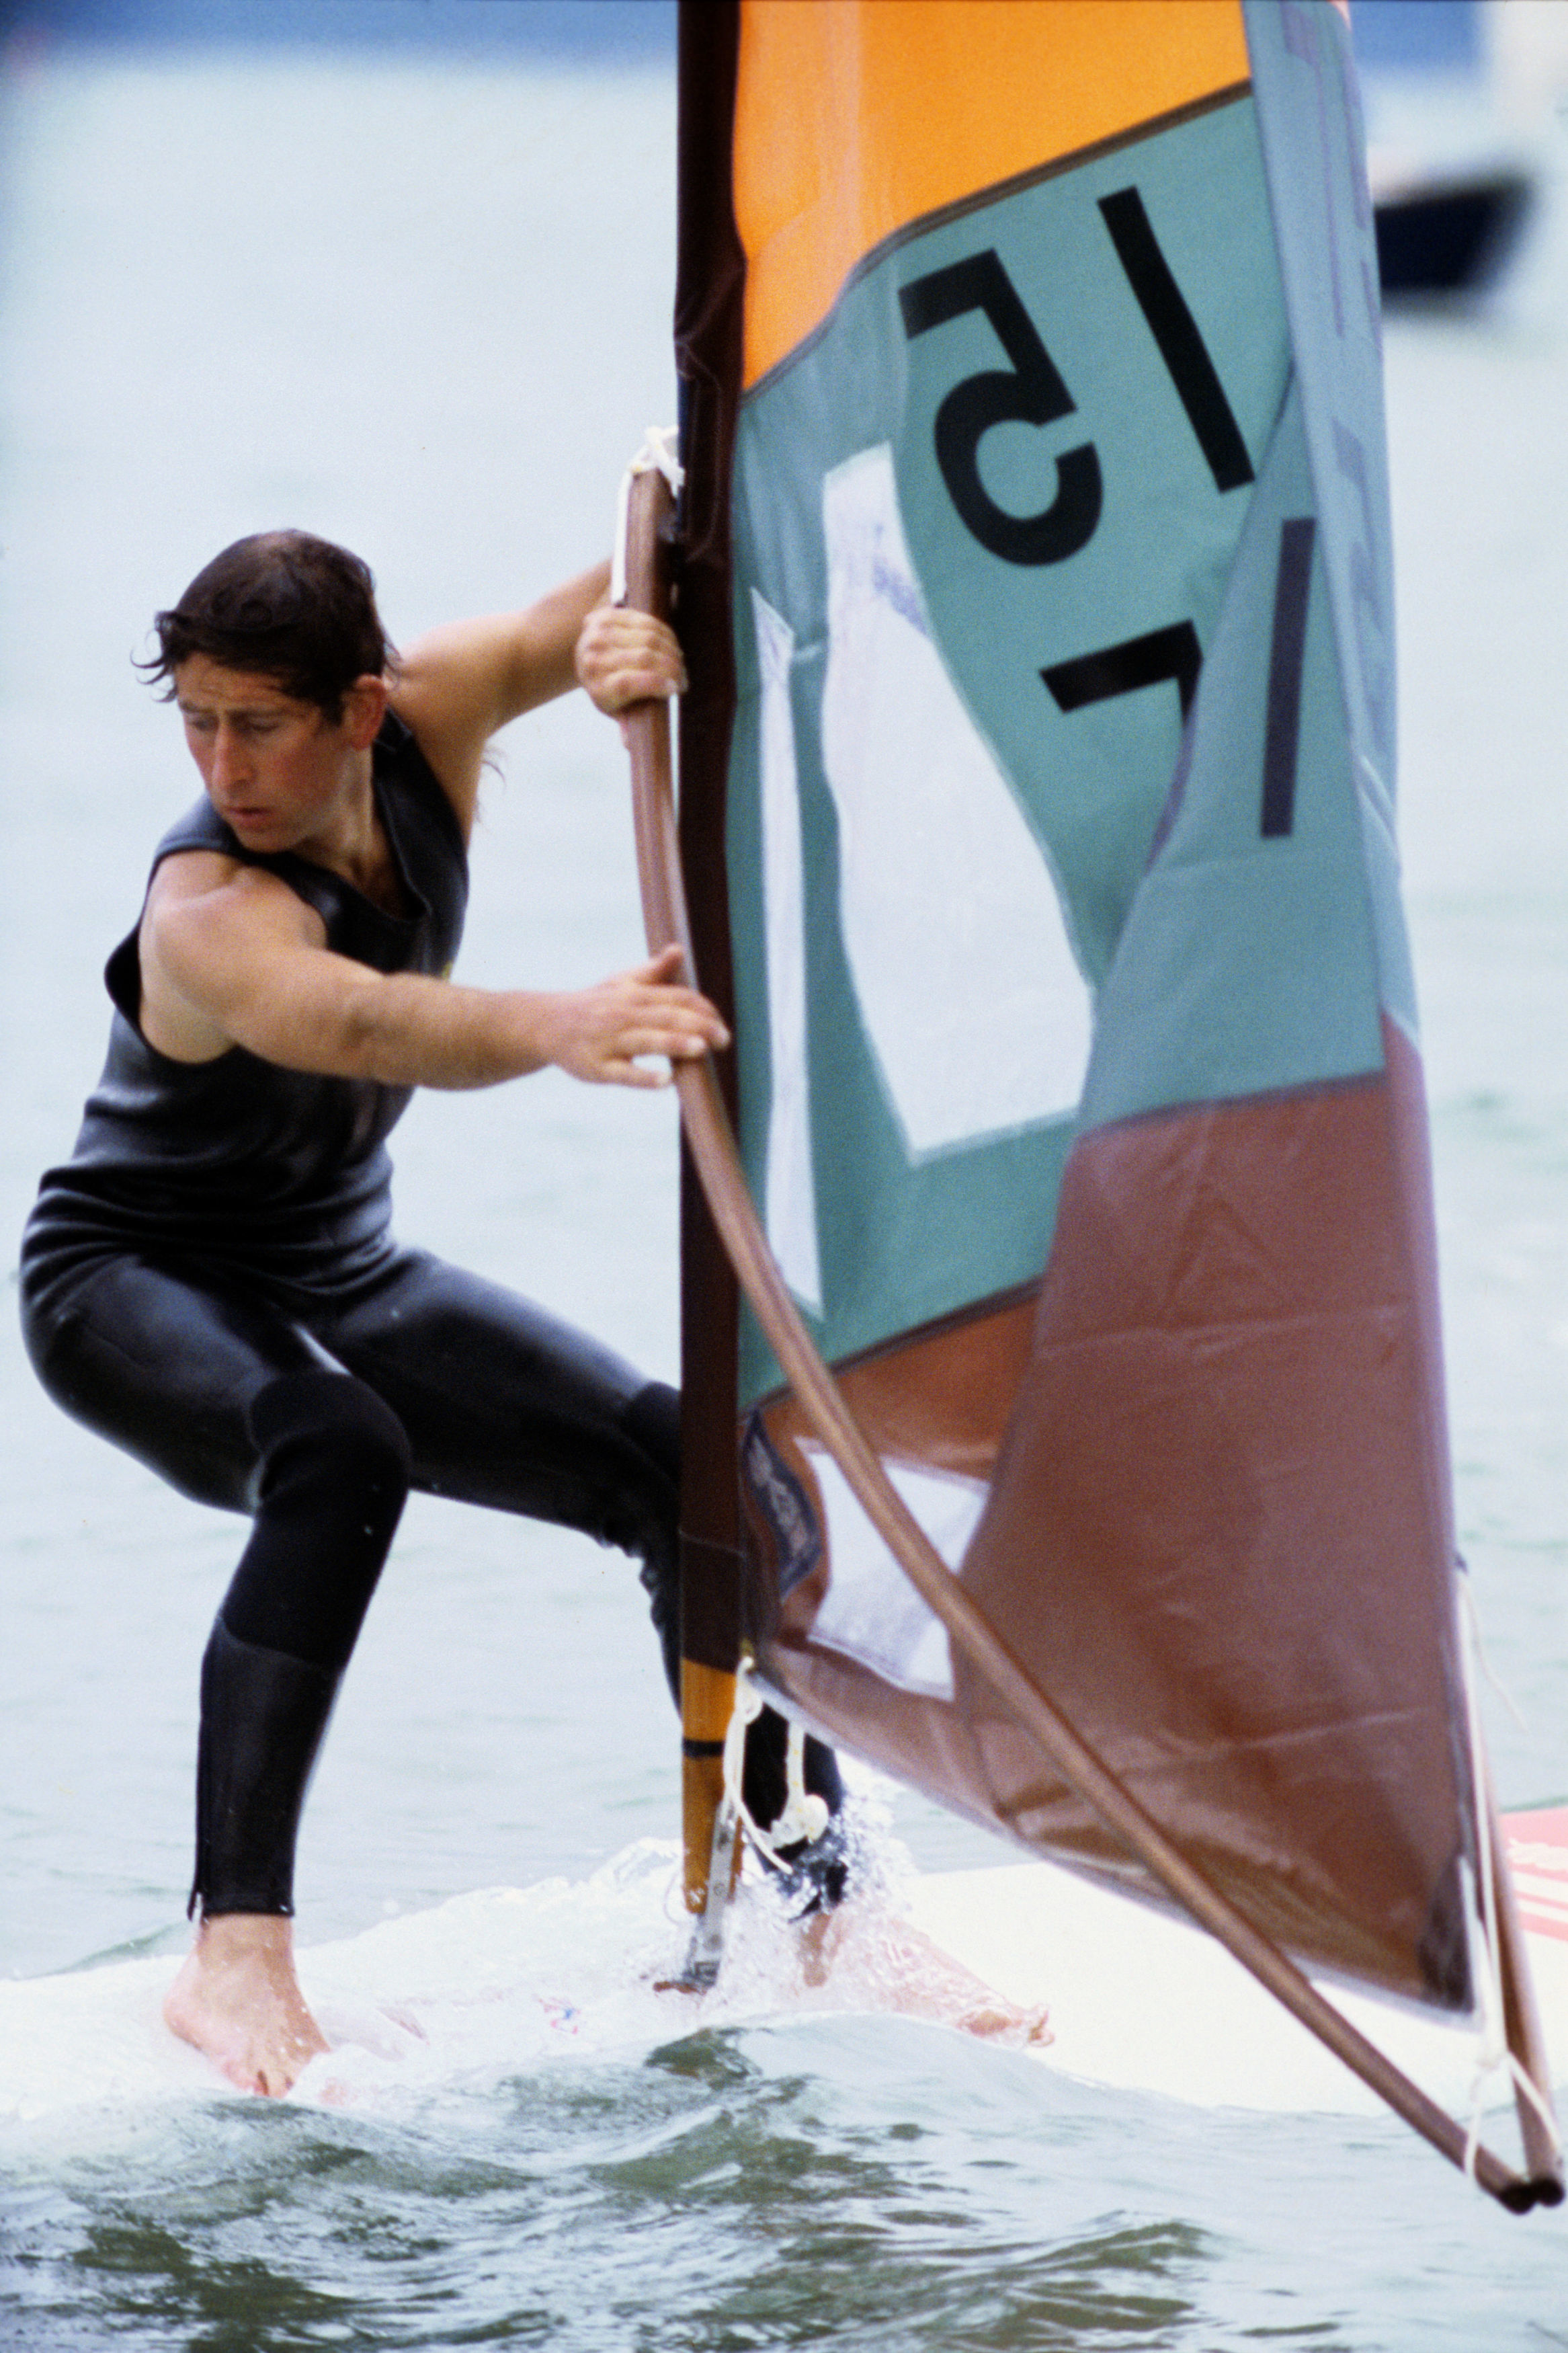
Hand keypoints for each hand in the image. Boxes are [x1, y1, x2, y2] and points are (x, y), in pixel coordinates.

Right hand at [537, 945, 727, 1088]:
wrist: (546, 1024)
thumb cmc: (593, 1004)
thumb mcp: (621, 983)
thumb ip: (654, 972)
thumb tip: (679, 950)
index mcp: (632, 995)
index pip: (674, 998)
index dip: (700, 1008)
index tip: (720, 1021)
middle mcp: (621, 1015)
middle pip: (665, 1017)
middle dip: (697, 1026)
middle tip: (724, 1038)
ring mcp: (608, 1042)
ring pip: (646, 1041)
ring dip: (674, 1043)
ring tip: (701, 1048)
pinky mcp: (597, 1069)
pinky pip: (623, 1074)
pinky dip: (644, 1077)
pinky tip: (665, 1081)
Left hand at [574, 606, 686, 730]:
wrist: (585, 657)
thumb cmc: (609, 689)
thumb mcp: (616, 710)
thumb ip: (628, 725)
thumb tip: (631, 745)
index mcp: (598, 687)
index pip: (629, 682)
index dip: (657, 683)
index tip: (676, 687)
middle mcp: (593, 659)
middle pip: (644, 658)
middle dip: (671, 666)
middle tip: (682, 676)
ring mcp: (598, 635)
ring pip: (648, 637)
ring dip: (671, 648)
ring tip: (678, 660)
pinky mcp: (605, 616)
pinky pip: (644, 621)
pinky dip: (663, 632)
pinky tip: (670, 643)